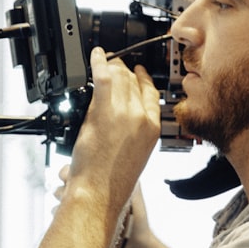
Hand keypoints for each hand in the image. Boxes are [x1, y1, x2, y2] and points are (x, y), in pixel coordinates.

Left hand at [63, 47, 160, 219]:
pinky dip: (98, 62)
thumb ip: (135, 131)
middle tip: (116, 65)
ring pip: (120, 77)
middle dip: (125, 70)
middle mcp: (141, 117)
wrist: (99, 192)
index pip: (151, 93)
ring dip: (112, 66)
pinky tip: (95, 55)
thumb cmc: (113, 181)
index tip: (138, 73)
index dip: (143, 79)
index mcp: (152, 128)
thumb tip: (125, 117)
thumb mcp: (135, 154)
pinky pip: (103, 76)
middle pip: (135, 82)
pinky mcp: (103, 110)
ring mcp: (124, 112)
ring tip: (105, 62)